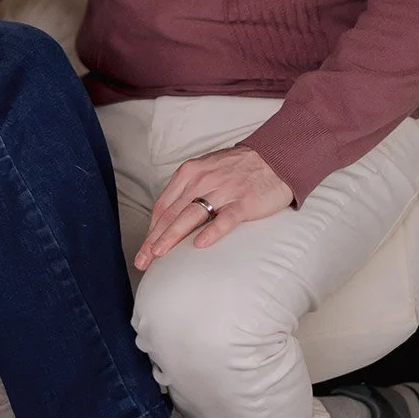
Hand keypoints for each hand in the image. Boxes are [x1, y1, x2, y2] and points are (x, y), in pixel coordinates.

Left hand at [134, 147, 294, 269]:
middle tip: (143, 260)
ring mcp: (223, 191)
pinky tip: (200, 245)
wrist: (275, 157)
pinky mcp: (244, 202)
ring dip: (171, 237)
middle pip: (171, 214)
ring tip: (159, 255)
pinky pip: (225, 219)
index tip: (144, 249)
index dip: (151, 229)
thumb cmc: (237, 168)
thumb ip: (187, 191)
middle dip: (154, 239)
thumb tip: (169, 219)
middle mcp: (202, 180)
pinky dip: (211, 232)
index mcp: (189, 173)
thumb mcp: (205, 171)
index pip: (163, 206)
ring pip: (191, 216)